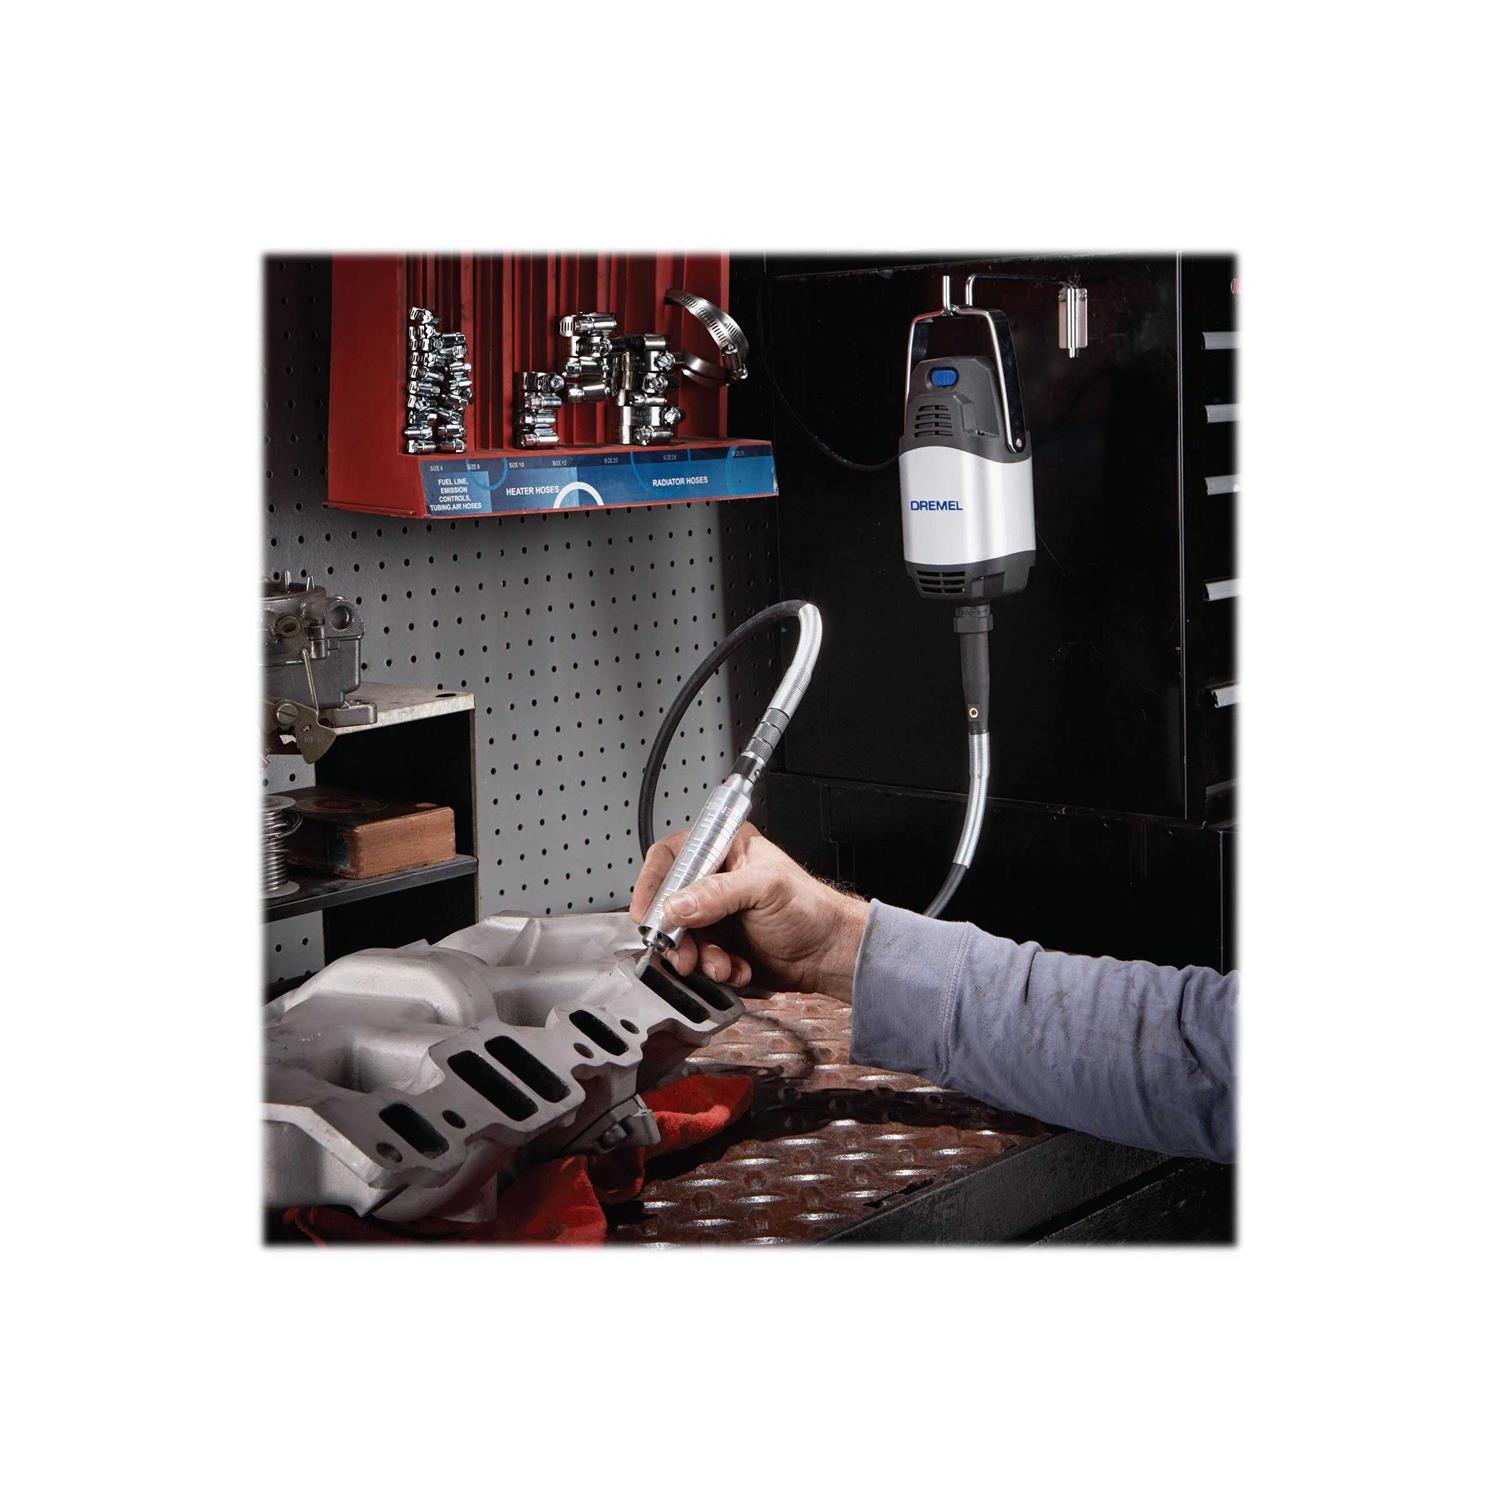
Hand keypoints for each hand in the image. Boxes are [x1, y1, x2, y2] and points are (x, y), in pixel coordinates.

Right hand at [628, 822, 868, 999]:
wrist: (828, 954)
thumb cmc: (810, 908)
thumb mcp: (765, 888)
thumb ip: (718, 893)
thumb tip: (676, 905)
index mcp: (724, 848)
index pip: (672, 857)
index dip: (654, 883)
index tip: (649, 914)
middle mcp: (713, 880)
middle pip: (668, 904)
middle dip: (676, 935)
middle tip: (685, 954)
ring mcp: (712, 914)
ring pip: (679, 938)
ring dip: (698, 958)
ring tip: (723, 964)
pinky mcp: (717, 944)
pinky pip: (696, 959)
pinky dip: (713, 970)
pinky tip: (737, 969)